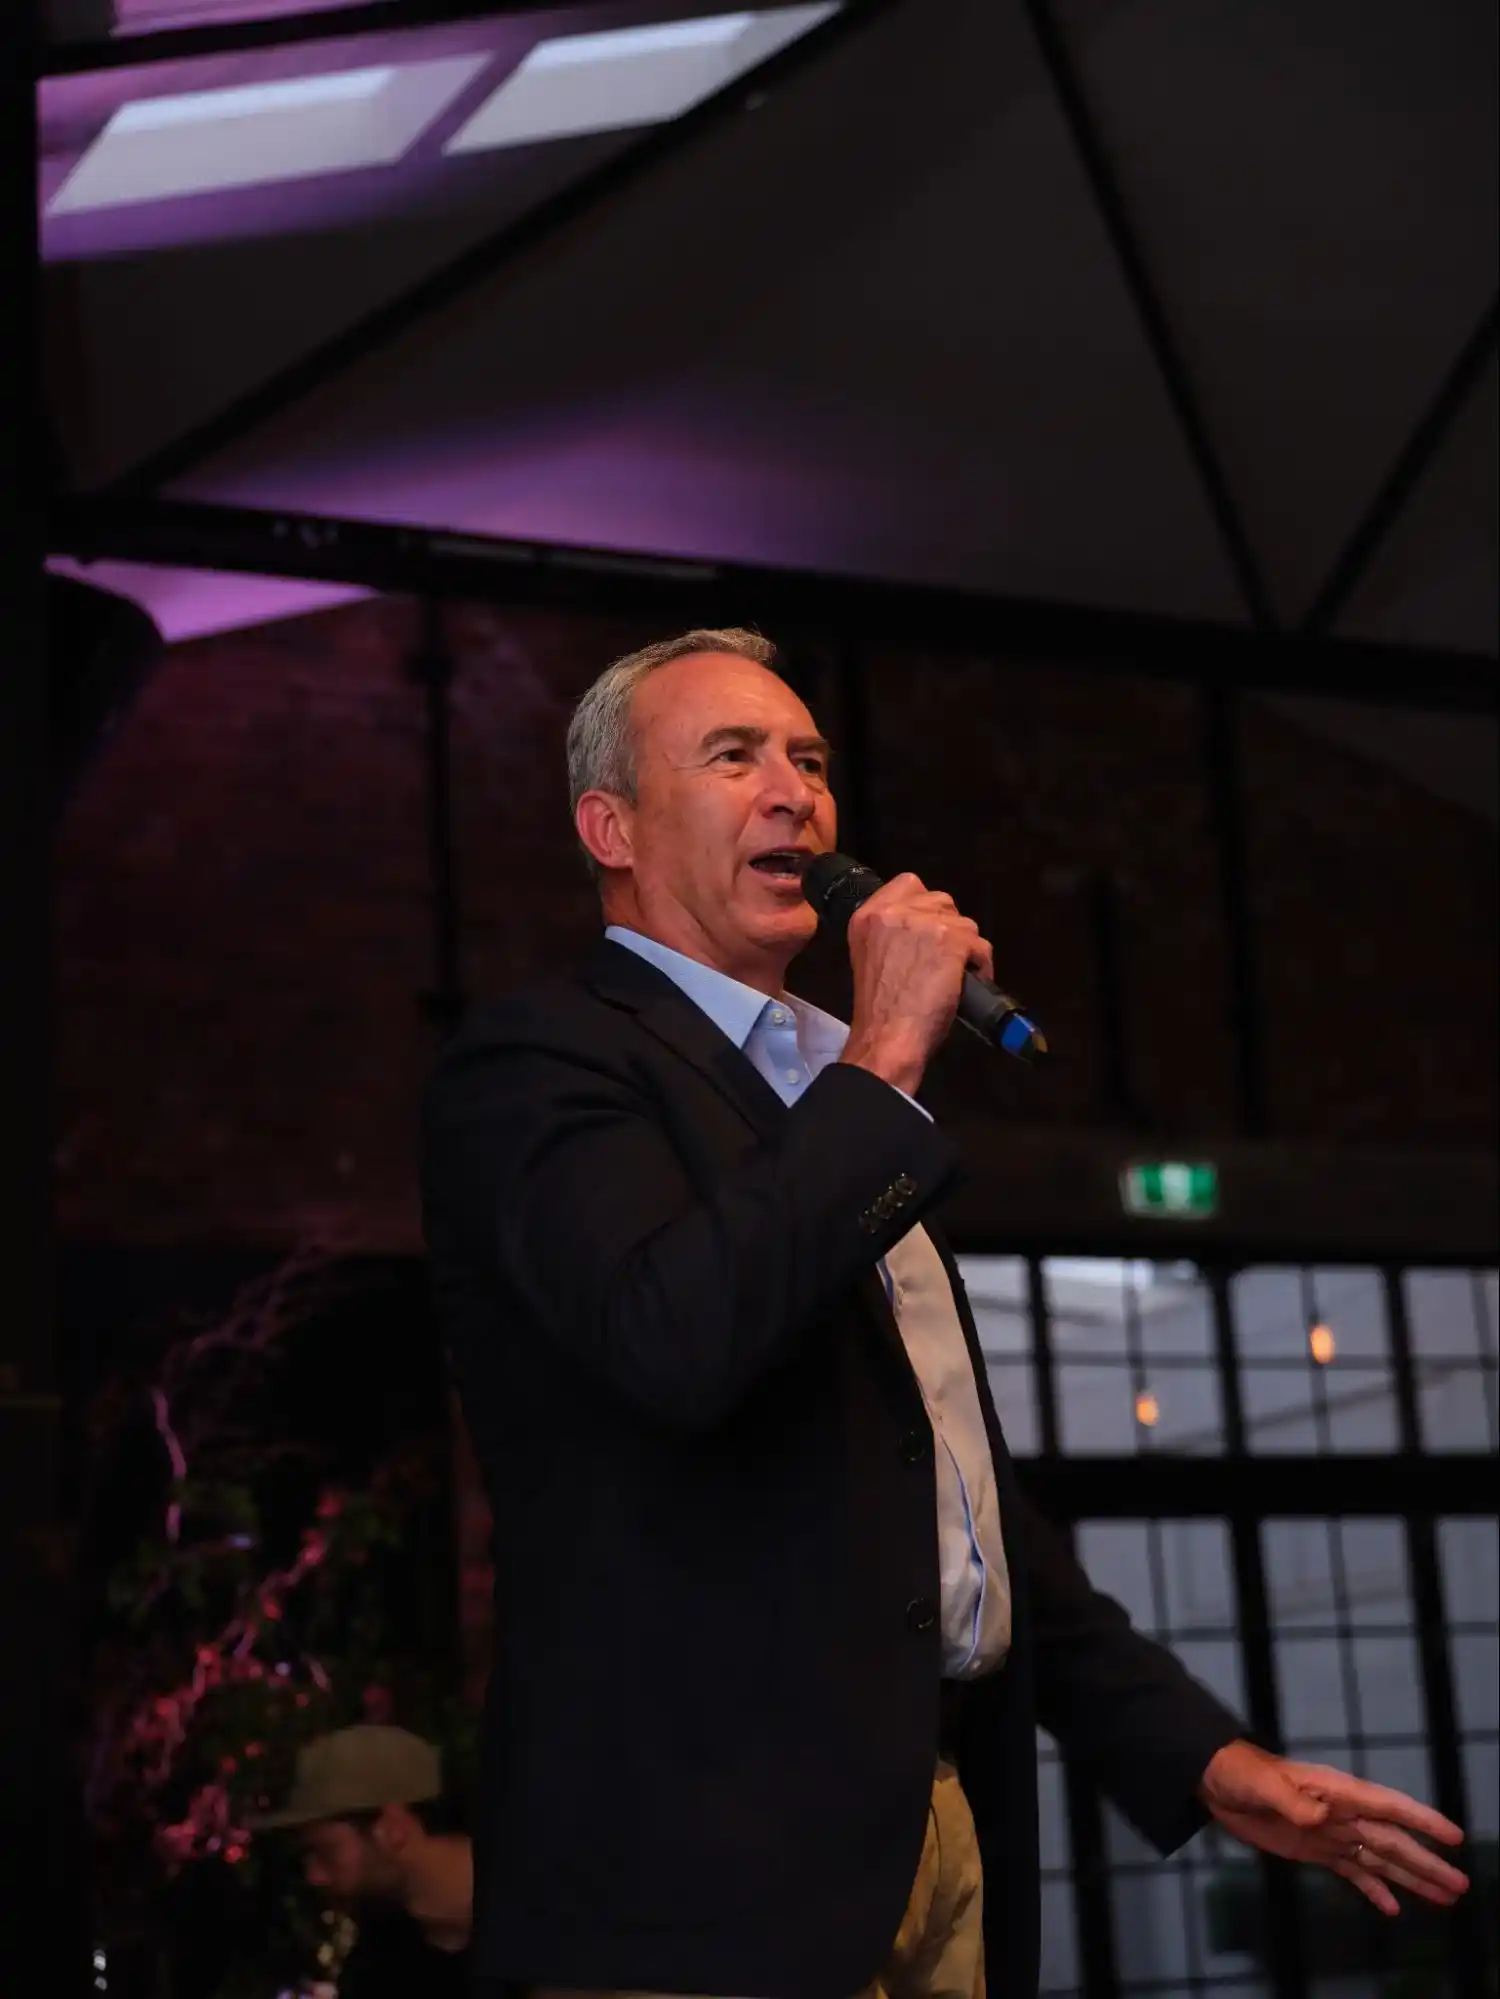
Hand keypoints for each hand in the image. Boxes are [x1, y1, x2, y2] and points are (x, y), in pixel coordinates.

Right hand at [838, 873, 993, 1096]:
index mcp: (867, 915)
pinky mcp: (951, 940)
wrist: (886, 1038)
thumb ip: (889, 935)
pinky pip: (980, 945)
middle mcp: (893, 911)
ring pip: (964, 923)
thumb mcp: (870, 957)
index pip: (908, 884)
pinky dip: (981, 966)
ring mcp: (924, 922)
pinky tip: (967, 984)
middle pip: (941, 900)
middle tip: (943, 957)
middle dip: (948, 927)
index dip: (925, 906)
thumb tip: (923, 931)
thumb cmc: (878, 1010)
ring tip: (955, 975)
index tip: (928, 930)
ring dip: (965, 948)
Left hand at [1200, 1739, 1468, 1915]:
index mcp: (1336, 1792)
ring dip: (1411, 1878)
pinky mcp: (1315, 1850)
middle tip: (1460, 1885)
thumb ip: (1292, 1800)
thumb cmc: (1241, 1773)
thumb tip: (1320, 1817)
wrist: (1216, 1782)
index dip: (1420, 1820)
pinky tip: (1394, 1908)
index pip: (1386, 1806)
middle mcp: (1342, 1813)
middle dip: (1426, 1862)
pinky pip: (1352, 1872)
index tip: (1452, 1837)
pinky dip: (1374, 1889)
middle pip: (1392, 1840)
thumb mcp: (1263, 1784)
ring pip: (1380, 1858)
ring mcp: (1331, 1833)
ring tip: (1445, 1898)